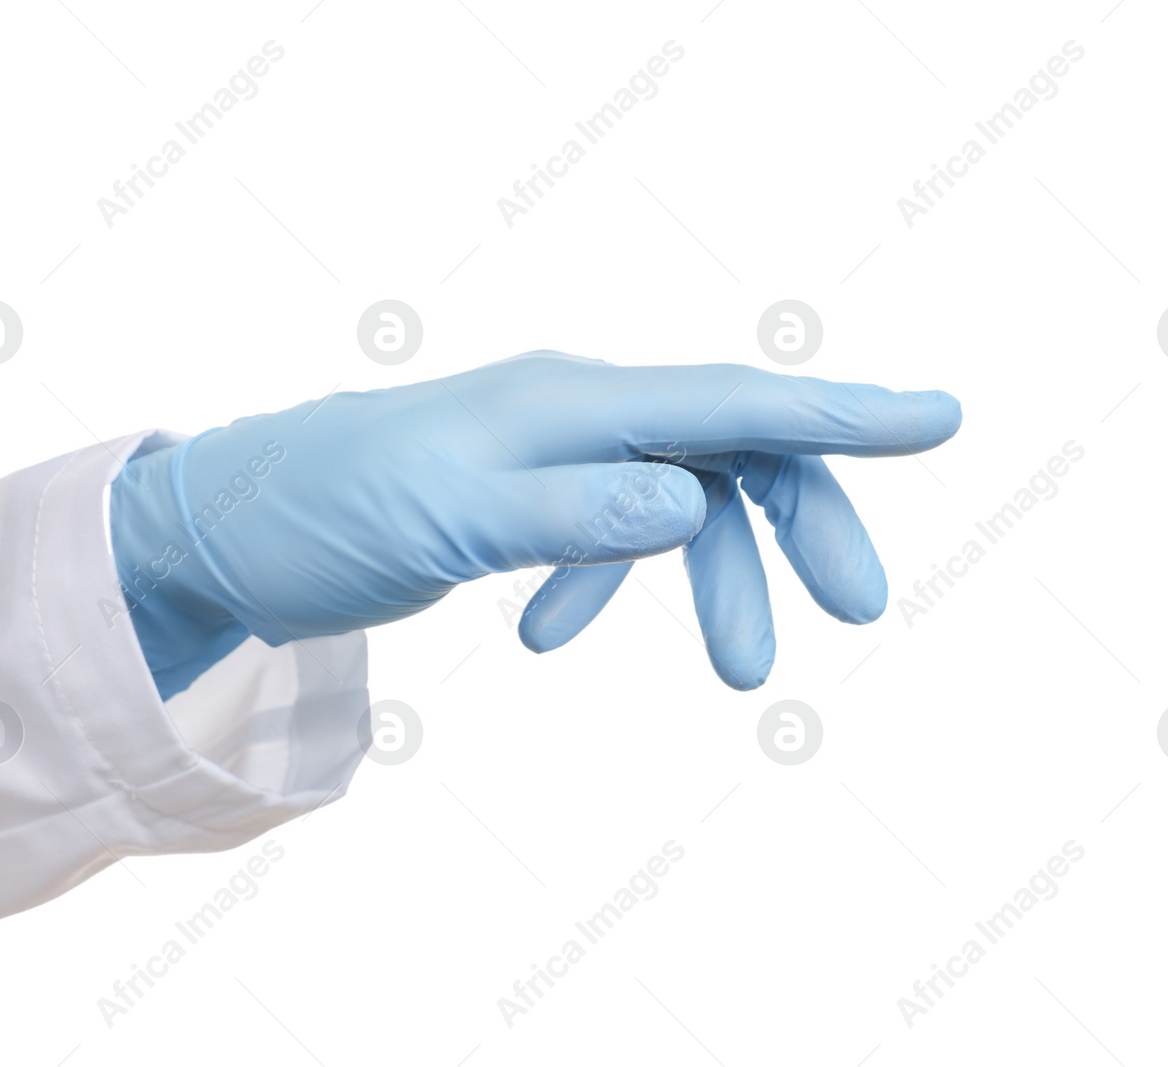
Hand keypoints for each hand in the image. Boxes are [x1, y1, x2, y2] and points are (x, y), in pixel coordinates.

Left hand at [108, 352, 961, 697]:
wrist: (229, 531)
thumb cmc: (325, 511)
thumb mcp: (444, 518)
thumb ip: (571, 510)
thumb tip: (692, 505)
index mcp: (572, 401)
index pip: (731, 401)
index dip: (841, 416)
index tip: (939, 418)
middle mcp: (578, 411)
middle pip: (732, 450)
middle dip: (801, 525)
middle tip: (854, 609)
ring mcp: (554, 452)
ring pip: (683, 500)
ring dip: (719, 583)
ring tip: (743, 678)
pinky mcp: (526, 497)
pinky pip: (609, 531)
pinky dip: (609, 587)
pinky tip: (555, 641)